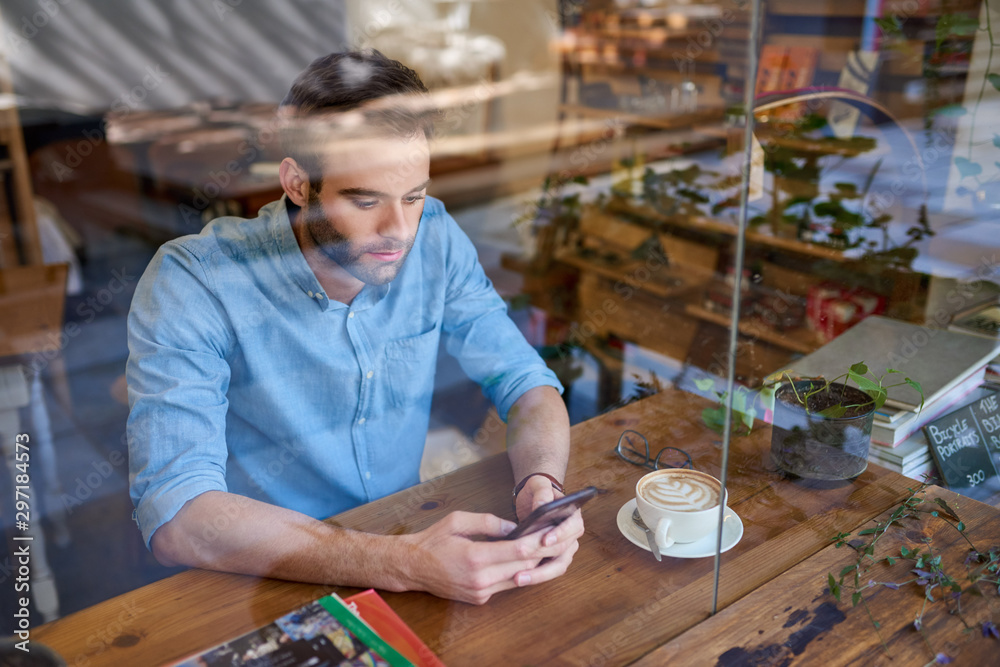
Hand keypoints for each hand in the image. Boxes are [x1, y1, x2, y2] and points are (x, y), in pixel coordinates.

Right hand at [398, 511, 580, 604]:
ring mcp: (481, 592)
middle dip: (542, 552)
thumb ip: (489, 522)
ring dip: (533, 564)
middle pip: (524, 567)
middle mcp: (480, 579)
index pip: (518, 551)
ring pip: (519, 578)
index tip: (552, 530)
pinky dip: (518, 572)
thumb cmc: (434, 540)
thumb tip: (515, 528)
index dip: (538, 541)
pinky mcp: (480, 598)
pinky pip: (506, 585)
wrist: (412, 567)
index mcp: (475, 557)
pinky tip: (525, 560)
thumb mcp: (459, 521)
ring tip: (546, 547)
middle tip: (557, 538)